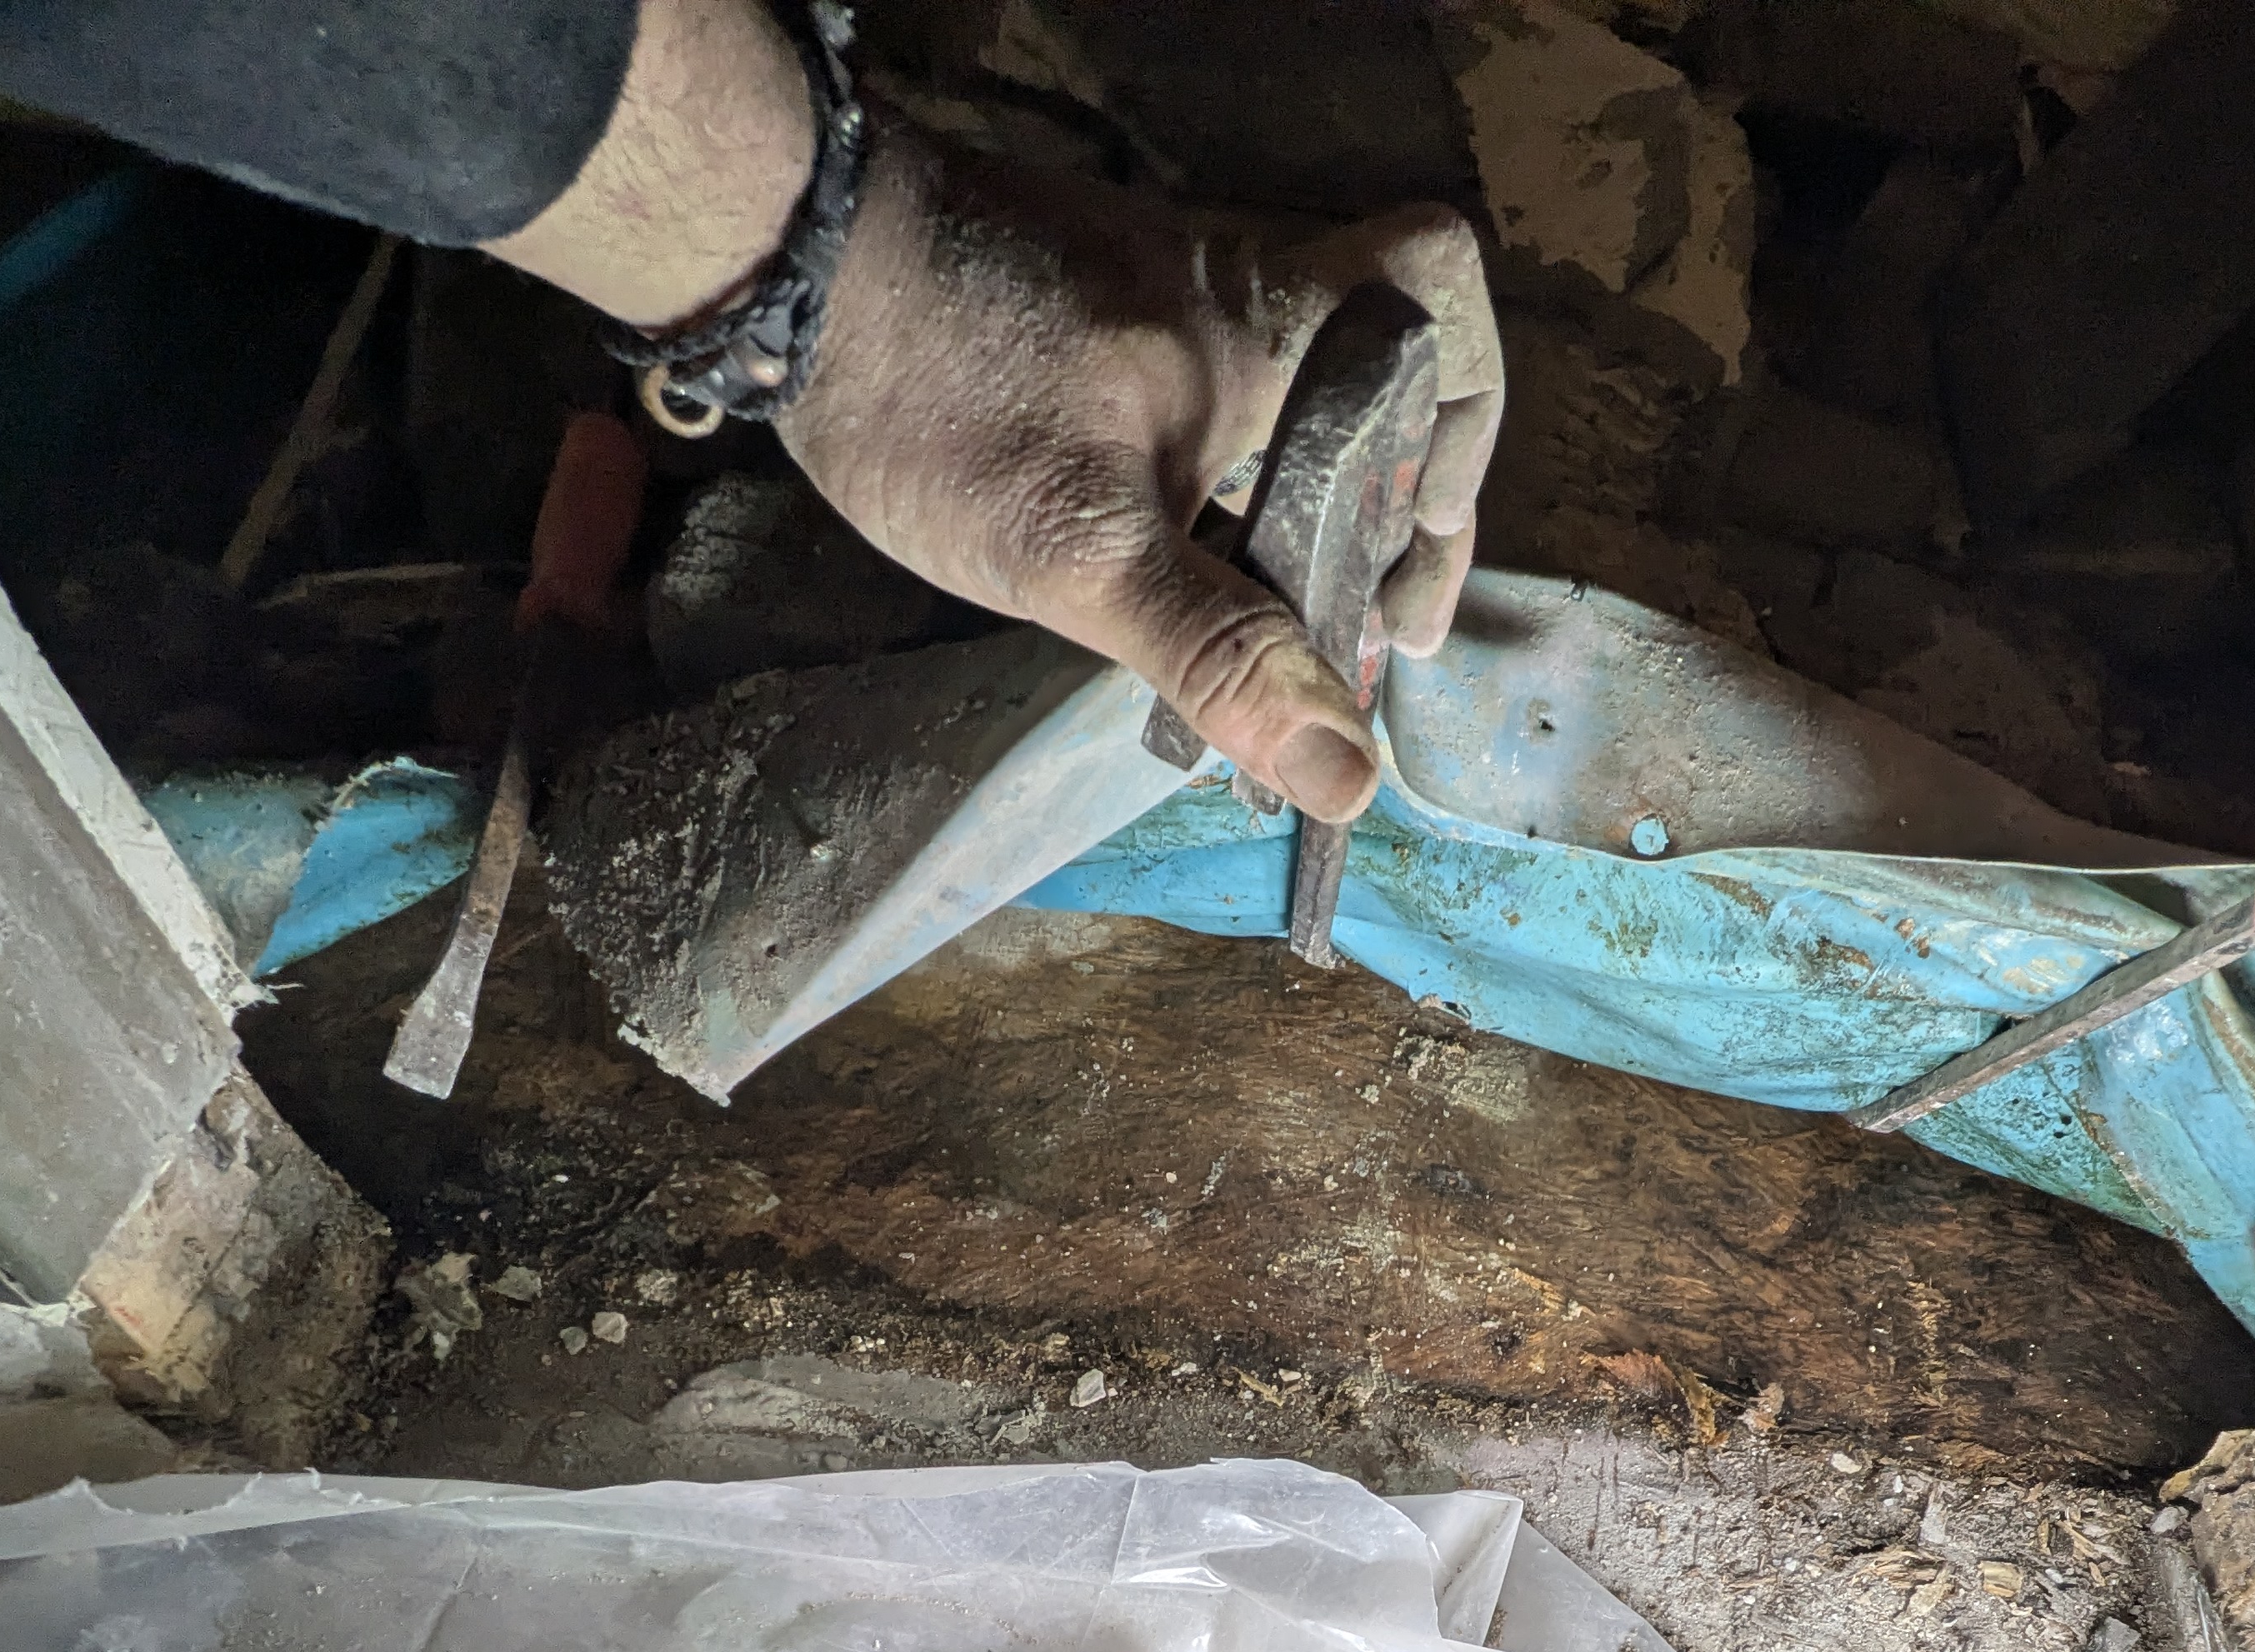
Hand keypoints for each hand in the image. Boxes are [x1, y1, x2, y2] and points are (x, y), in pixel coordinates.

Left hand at [783, 136, 1502, 823]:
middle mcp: (1239, 292)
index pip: (1439, 284)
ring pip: (1297, 406)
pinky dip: (1233, 501)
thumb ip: (1223, 658)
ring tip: (1288, 647)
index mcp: (1272, 318)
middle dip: (1392, 513)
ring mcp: (1167, 305)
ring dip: (1312, 521)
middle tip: (1365, 637)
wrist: (784, 275)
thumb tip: (1347, 774)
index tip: (1418, 543)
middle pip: (1384, 378)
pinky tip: (1192, 587)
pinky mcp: (1101, 330)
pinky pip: (1216, 413)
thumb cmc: (941, 395)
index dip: (1471, 406)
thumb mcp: (1084, 554)